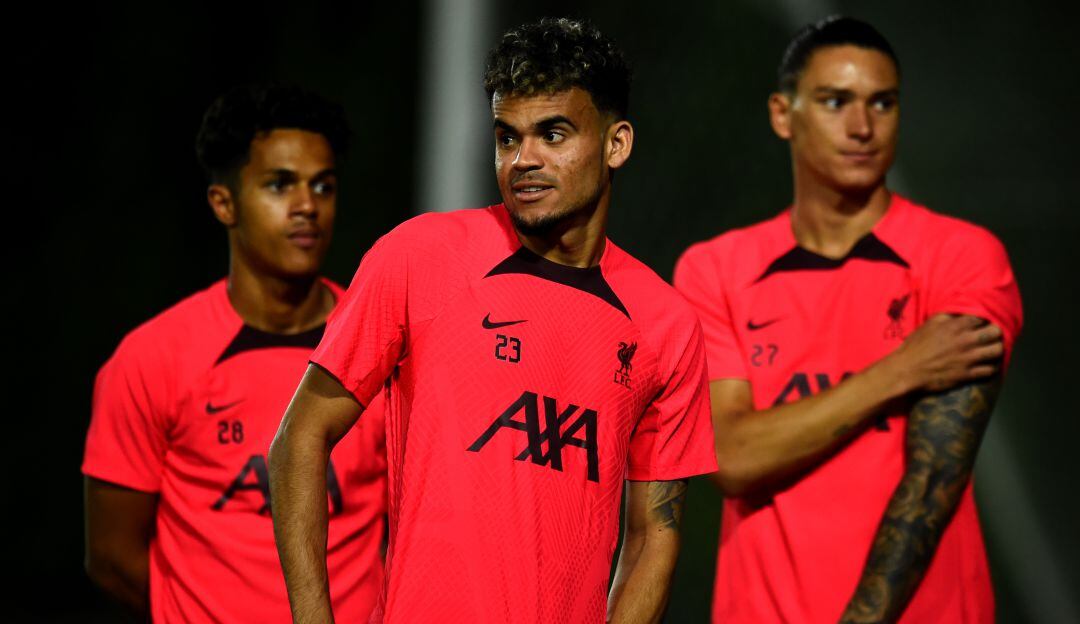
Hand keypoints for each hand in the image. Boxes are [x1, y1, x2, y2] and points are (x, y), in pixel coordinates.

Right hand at [883, 314, 1002, 393]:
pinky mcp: (968, 374)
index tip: (980, 324)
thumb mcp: (929, 324)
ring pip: (997, 351)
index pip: (983, 318)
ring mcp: (969, 358)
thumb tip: (960, 313)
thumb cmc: (915, 346)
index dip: (983, 321)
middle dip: (994, 333)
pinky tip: (987, 364)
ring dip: (996, 349)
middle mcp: (966, 341)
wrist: (908, 371)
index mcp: (956, 326)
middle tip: (989, 336)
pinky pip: (990, 370)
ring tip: (991, 350)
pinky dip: (991, 367)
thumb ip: (947, 316)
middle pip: (995, 333)